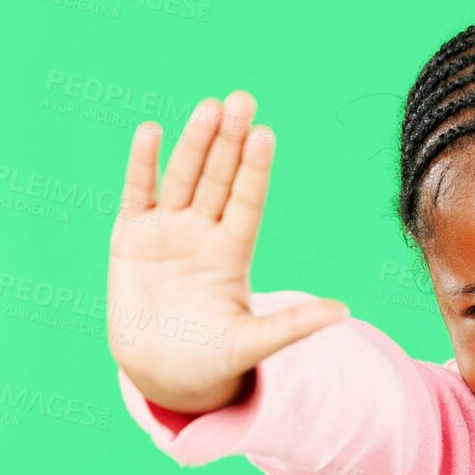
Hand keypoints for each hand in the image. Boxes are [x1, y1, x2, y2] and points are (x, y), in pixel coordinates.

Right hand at [107, 90, 350, 412]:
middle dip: (229, 141)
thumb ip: (292, 325)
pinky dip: (142, 165)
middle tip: (241, 100)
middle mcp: (203, 233)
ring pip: (183, 179)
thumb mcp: (252, 344)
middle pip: (219, 180)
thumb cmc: (212, 361)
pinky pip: (138, 194)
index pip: (247, 202)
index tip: (265, 134)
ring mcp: (167, 231)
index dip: (255, 169)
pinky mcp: (131, 237)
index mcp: (233, 253)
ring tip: (208, 108)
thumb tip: (343, 313)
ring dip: (194, 145)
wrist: (161, 374)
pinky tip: (150, 131)